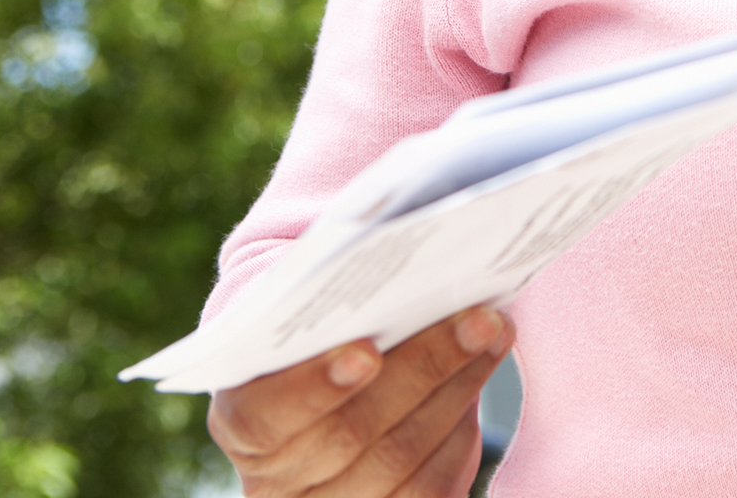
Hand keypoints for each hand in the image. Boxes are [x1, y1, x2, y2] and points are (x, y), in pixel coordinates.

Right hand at [208, 306, 514, 496]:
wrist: (332, 400)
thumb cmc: (320, 346)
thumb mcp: (307, 327)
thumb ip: (337, 308)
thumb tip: (408, 261)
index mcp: (243, 422)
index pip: (264, 416)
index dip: (314, 386)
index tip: (366, 353)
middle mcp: (276, 480)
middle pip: (351, 433)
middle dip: (423, 368)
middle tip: (479, 318)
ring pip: (399, 459)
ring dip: (457, 389)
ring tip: (493, 333)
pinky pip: (429, 487)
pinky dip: (463, 429)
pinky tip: (481, 372)